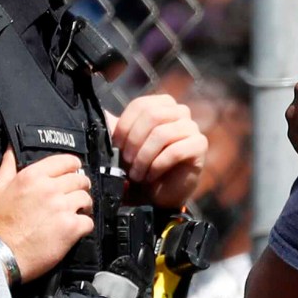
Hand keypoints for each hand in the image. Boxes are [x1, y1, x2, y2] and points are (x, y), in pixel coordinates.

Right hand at [0, 151, 93, 278]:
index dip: (73, 167)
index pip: (67, 161)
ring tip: (74, 213)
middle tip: (72, 197)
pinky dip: (83, 226)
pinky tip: (73, 229)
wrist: (4, 254)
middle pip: (80, 180)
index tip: (72, 174)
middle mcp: (50, 189)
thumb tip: (12, 147)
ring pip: (87, 199)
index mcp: (33, 176)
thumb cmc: (1, 223)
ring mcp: (62, 208)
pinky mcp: (71, 227)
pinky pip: (88, 221)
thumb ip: (8, 165)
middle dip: (79, 188)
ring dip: (83, 206)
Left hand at [113, 93, 208, 208]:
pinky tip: (151, 177)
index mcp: (161, 104)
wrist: (160, 193)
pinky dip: (158, 166)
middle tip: (126, 162)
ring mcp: (192, 127)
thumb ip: (115, 127)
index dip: (125, 127)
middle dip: (134, 142)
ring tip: (137, 174)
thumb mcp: (124, 145)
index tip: (116, 147)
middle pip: (152, 116)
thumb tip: (98, 112)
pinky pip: (176, 151)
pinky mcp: (199, 145)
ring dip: (144, 157)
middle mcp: (180, 111)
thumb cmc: (142, 166)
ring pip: (162, 134)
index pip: (140, 105)